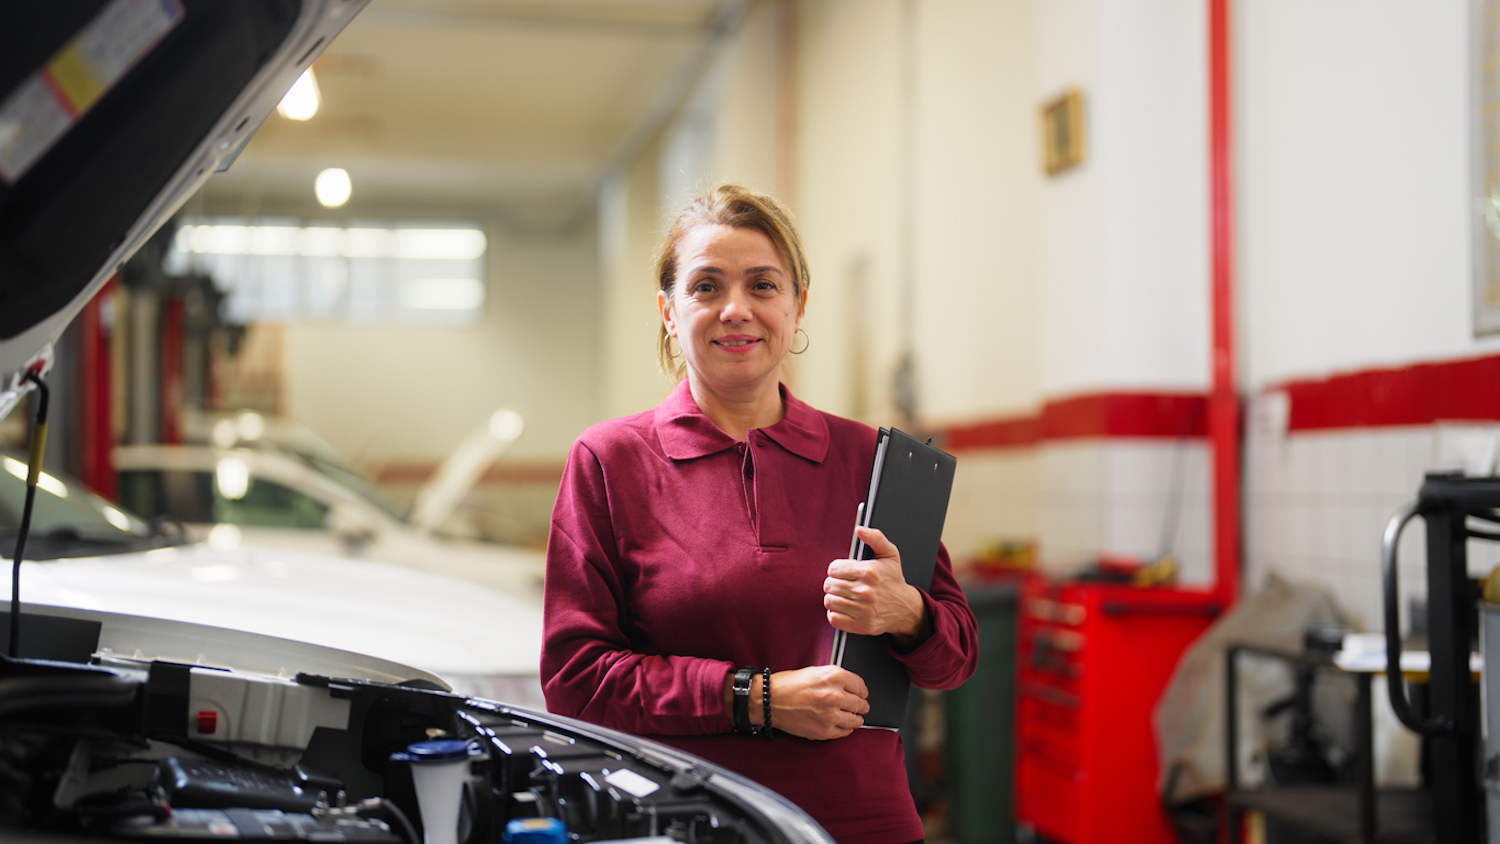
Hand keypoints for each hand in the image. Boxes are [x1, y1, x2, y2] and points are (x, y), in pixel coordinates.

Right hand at [764, 665, 868, 739]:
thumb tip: (850, 687)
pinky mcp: (824, 731)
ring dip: (856, 718)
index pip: (861, 686)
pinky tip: (842, 725)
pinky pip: (844, 732)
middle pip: (861, 704)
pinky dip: (845, 729)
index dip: (862, 691)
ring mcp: (831, 715)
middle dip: (861, 705)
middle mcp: (835, 695)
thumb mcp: (815, 671)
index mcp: (834, 677)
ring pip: (856, 720)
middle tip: (859, 706)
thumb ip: (835, 678)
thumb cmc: (787, 685)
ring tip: (853, 717)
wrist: (769, 700)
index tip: (862, 694)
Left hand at [824, 526, 932, 649]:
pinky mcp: (861, 626)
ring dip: (834, 598)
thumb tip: (860, 529)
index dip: (836, 570)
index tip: (843, 572)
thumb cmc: (894, 580)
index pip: (833, 569)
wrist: (906, 609)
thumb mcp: (890, 554)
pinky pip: (834, 618)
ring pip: (829, 601)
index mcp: (869, 572)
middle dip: (834, 583)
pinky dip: (836, 614)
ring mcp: (863, 610)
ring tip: (844, 595)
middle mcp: (865, 592)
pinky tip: (845, 608)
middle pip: (829, 585)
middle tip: (843, 584)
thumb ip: (875, 538)